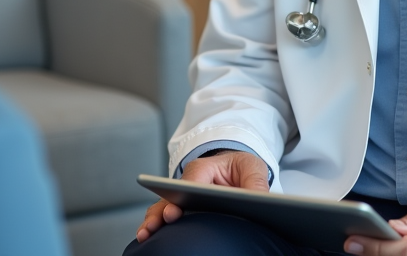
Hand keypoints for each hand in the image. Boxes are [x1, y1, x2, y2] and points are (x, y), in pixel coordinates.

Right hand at [134, 150, 269, 242]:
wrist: (235, 170)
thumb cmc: (241, 168)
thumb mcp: (252, 169)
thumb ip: (256, 183)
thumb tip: (261, 200)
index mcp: (206, 167)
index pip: (193, 179)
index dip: (184, 194)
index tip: (175, 210)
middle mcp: (188, 182)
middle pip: (172, 194)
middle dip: (162, 210)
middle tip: (158, 224)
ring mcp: (183, 197)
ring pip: (163, 207)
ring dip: (153, 220)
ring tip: (145, 234)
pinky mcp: (182, 210)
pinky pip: (165, 217)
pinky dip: (156, 226)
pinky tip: (148, 240)